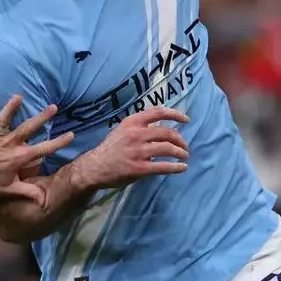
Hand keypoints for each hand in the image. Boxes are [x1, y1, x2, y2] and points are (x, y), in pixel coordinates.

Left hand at [0, 93, 74, 205]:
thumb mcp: (10, 189)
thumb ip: (28, 192)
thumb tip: (44, 200)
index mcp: (19, 156)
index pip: (43, 148)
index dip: (58, 142)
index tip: (71, 135)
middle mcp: (10, 143)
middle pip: (28, 128)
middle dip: (42, 117)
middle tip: (54, 107)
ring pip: (5, 119)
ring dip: (12, 107)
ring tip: (19, 97)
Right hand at [71, 107, 189, 189]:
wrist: (94, 167)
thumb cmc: (110, 149)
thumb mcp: (122, 130)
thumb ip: (139, 127)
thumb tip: (160, 128)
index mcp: (132, 122)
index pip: (158, 112)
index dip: (175, 115)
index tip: (186, 120)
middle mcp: (136, 134)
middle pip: (167, 133)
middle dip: (180, 140)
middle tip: (184, 146)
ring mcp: (139, 152)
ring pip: (168, 149)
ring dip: (180, 152)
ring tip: (184, 156)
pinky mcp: (140, 168)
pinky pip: (164, 166)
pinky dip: (176, 167)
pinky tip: (182, 167)